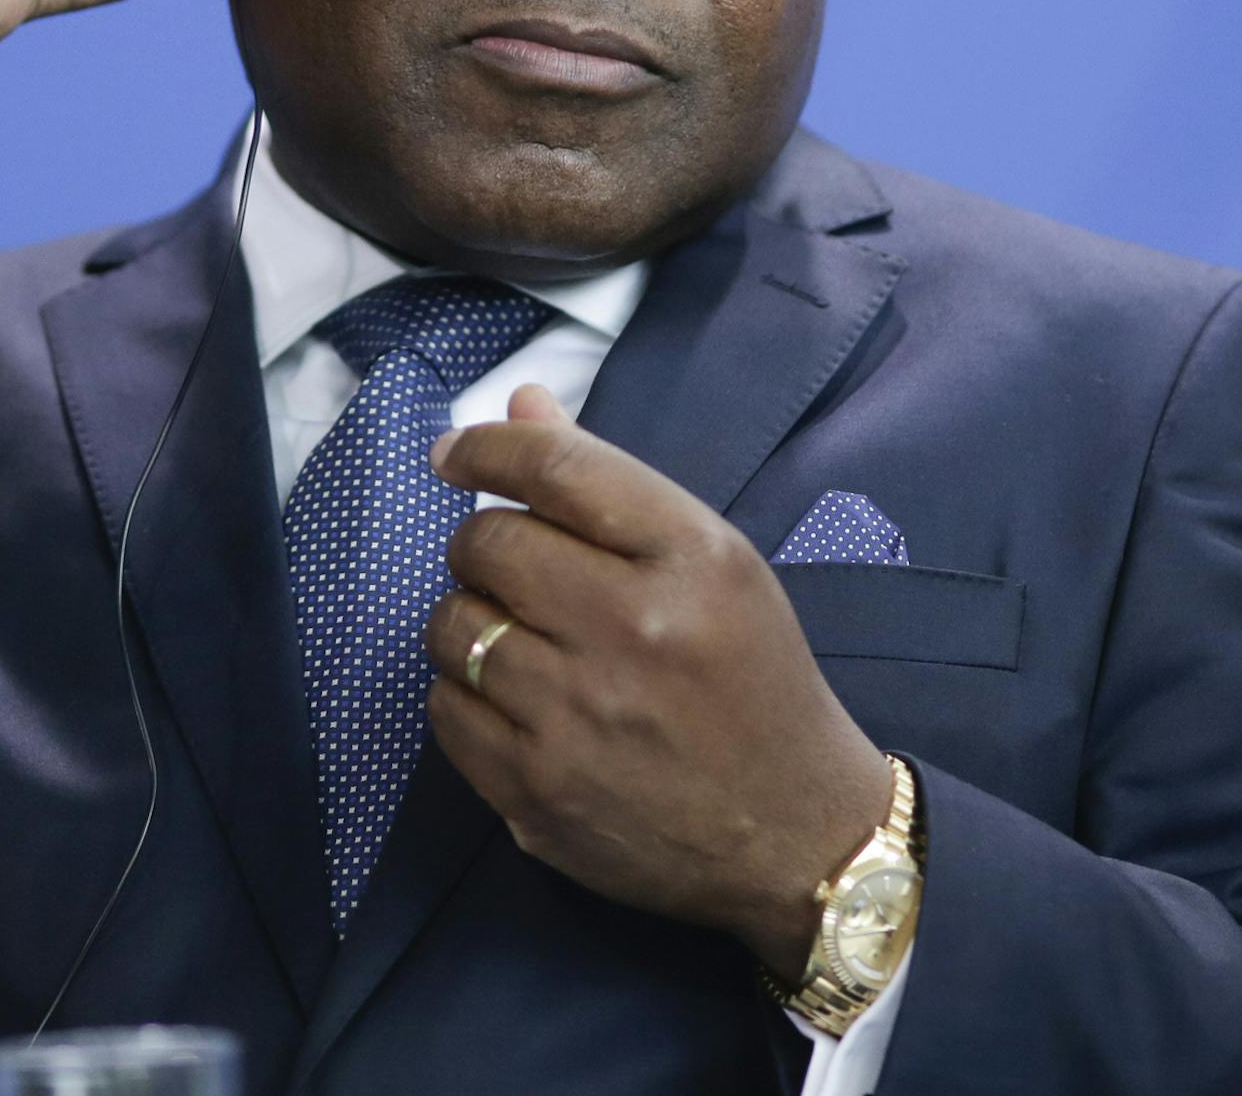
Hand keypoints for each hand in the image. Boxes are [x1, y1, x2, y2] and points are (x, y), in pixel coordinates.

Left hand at [423, 384, 891, 982]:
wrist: (797, 836)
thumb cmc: (750, 678)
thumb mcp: (714, 562)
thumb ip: (610, 480)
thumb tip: (519, 405)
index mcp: (693, 559)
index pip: (557, 469)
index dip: (488, 447)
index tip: (455, 453)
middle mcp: (635, 630)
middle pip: (489, 543)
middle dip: (483, 544)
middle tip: (509, 568)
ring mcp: (580, 717)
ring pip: (452, 625)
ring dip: (468, 619)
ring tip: (517, 637)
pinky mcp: (537, 791)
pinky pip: (445, 708)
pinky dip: (464, 694)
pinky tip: (514, 700)